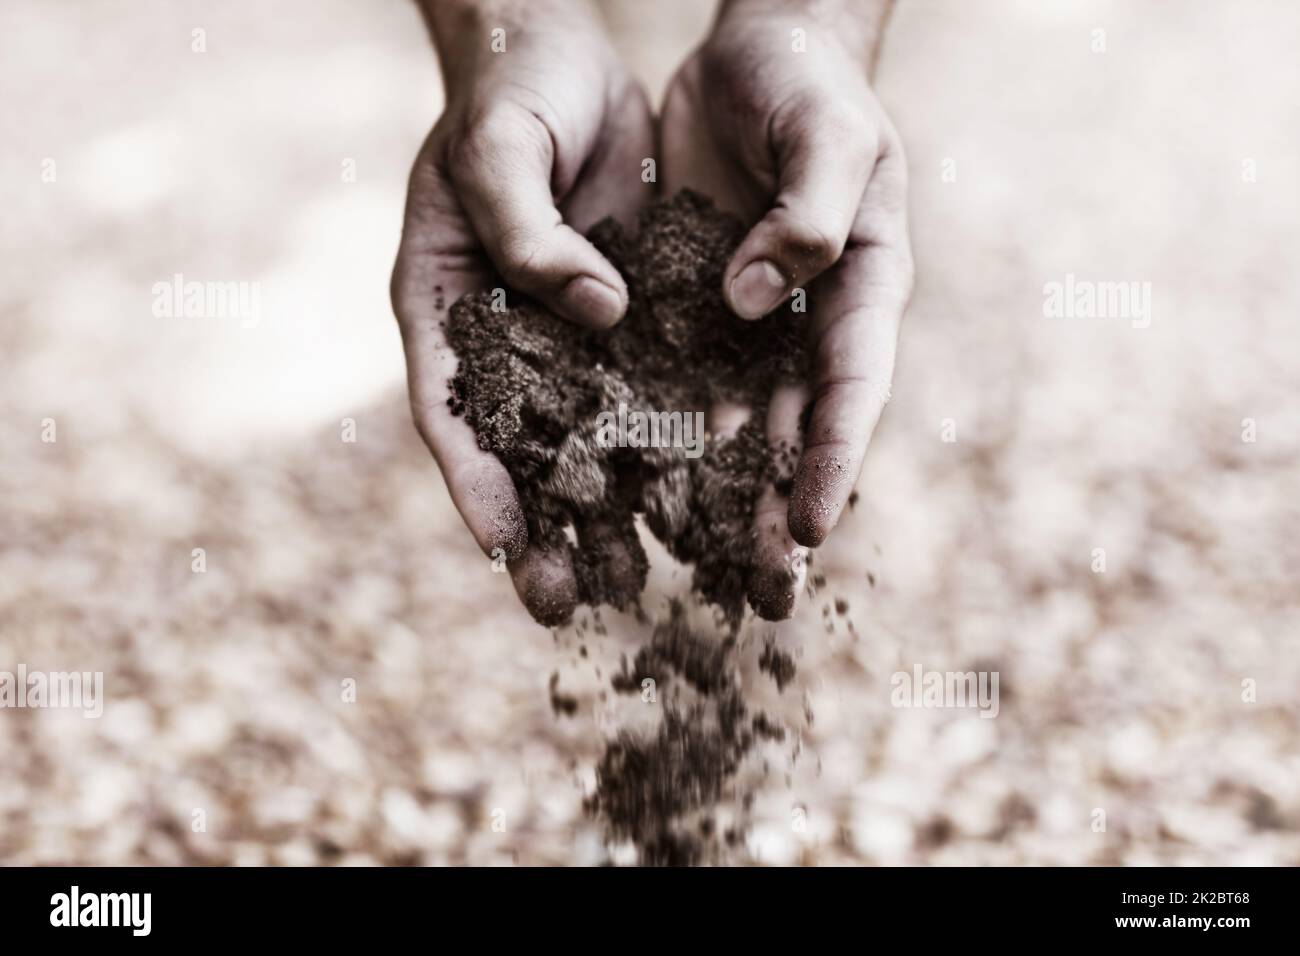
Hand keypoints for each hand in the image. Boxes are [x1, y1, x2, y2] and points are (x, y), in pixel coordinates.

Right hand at [391, 0, 653, 624]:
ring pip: (584, 441)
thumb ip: (529, 233)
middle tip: (558, 607)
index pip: (450, 409)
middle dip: (538, 529)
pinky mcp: (627, 323)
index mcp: (444, 305)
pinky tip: (694, 504)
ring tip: (631, 586)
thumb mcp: (501, 148)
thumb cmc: (510, 94)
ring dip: (605, 514)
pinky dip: (665, 451)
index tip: (499, 547)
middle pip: (515, 450)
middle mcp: (503, 339)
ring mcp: (564, 338)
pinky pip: (647, 395)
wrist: (562, 58)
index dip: (471, 480)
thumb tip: (601, 315)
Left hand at [661, 0, 913, 619]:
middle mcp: (807, 321)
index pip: (852, 388)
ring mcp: (749, 322)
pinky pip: (672, 383)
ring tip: (693, 575)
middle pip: (794, 434)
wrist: (757, 49)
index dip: (835, 461)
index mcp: (863, 286)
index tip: (812, 531)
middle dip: (778, 515)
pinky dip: (658, 440)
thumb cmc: (809, 82)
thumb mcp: (827, 133)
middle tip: (762, 601)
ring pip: (732, 427)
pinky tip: (631, 492)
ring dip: (715, 501)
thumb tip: (753, 303)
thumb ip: (808, 216)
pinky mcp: (691, 308)